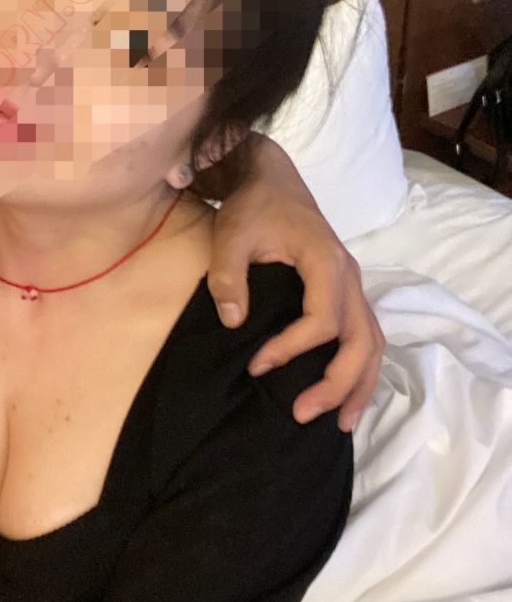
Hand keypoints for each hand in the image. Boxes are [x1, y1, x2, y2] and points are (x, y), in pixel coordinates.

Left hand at [205, 137, 384, 432]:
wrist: (270, 179)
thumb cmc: (252, 207)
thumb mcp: (231, 235)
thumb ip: (229, 278)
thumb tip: (234, 323)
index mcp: (325, 262)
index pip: (322, 319)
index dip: (291, 348)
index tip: (256, 365)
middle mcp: (349, 276)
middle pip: (360, 340)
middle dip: (336, 383)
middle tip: (302, 414)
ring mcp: (353, 285)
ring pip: (372, 342)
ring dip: (359, 384)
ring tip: (340, 423)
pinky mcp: (346, 292)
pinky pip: (365, 335)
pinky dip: (361, 369)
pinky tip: (346, 395)